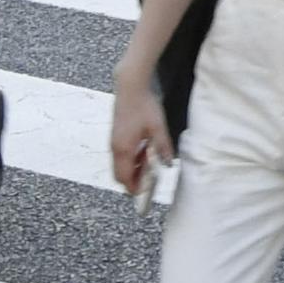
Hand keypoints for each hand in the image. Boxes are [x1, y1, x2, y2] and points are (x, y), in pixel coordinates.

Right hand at [109, 77, 172, 195]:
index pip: (124, 177)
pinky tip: (145, 150)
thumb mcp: (158, 127)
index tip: (145, 193)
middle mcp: (115, 148)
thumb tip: (168, 164)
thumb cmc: (143, 107)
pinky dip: (132, 159)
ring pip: (121, 165)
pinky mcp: (116, 136)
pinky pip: (122, 155)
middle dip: (133, 181)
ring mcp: (114, 142)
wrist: (130, 88)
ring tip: (151, 163)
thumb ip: (163, 147)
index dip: (134, 188)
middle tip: (149, 181)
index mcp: (123, 149)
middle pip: (120, 174)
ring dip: (134, 169)